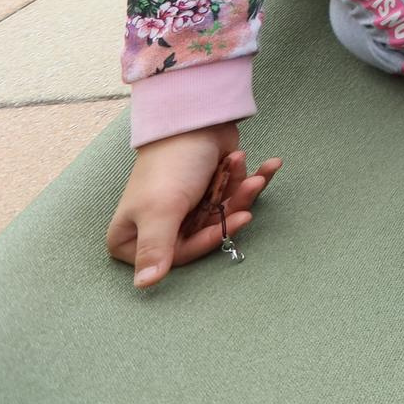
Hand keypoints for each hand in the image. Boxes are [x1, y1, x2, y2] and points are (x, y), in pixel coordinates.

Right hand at [106, 124, 280, 288]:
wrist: (196, 117)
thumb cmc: (171, 166)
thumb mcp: (160, 210)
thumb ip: (155, 248)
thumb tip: (144, 286)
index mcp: (133, 236)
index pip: (178, 256)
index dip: (209, 239)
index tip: (233, 221)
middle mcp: (158, 225)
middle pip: (204, 234)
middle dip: (231, 209)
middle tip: (249, 191)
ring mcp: (184, 207)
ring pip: (223, 214)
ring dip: (243, 191)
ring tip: (255, 173)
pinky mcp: (208, 189)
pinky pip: (234, 194)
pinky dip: (251, 179)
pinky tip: (269, 166)